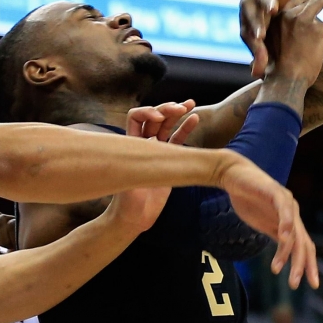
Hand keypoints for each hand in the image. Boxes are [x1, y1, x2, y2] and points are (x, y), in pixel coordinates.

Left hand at [105, 106, 190, 233]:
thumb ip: (138, 167)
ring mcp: (156, 151)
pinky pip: (177, 140)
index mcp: (129, 145)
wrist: (135, 217)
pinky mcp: (168, 160)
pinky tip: (195, 118)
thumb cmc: (127, 202)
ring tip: (190, 104)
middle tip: (180, 108)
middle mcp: (142, 144)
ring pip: (166, 126)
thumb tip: (150, 146)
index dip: (147, 112)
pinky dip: (186, 128)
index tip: (158, 116)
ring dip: (177, 113)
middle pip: (154, 117)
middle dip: (166, 109)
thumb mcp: (129, 182)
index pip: (135, 118)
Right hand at [217, 152, 317, 288]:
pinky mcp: (276, 193)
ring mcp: (287, 204)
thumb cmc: (247, 198)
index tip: (310, 285)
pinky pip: (285, 212)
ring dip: (288, 254)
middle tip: (296, 284)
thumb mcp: (262, 222)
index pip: (304, 247)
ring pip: (294, 233)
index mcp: (290, 223)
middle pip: (304, 244)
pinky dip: (287, 226)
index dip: (309, 266)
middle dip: (302, 266)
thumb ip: (274, 233)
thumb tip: (282, 254)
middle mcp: (293, 214)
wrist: (234, 175)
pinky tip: (284, 239)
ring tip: (277, 269)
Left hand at [241, 0, 303, 77]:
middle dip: (265, 7)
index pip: (249, 25)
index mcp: (246, 19)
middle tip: (273, 9)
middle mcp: (251, 2)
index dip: (255, 30)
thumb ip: (260, 56)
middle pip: (258, 5)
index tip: (260, 37)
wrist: (263, 9)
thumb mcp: (261, 43)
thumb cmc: (261, 30)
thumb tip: (256, 75)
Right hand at [267, 0, 322, 88]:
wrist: (285, 81)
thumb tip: (259, 65)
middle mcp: (287, 17)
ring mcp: (302, 22)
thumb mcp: (268, 56)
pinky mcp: (317, 31)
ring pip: (318, 3)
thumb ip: (269, 50)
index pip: (289, 5)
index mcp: (274, 21)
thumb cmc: (275, 74)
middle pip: (304, 1)